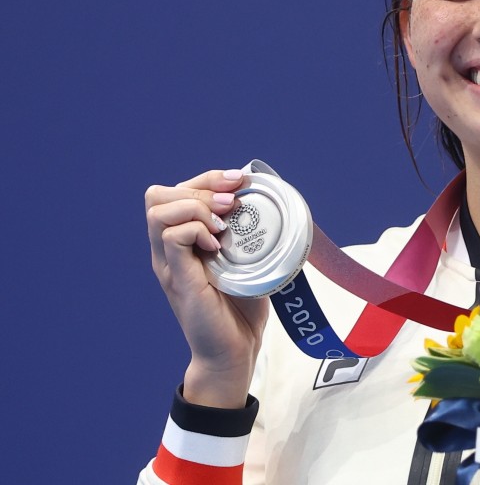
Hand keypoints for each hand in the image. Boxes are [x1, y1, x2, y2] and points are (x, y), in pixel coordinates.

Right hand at [145, 169, 268, 407]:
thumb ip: (249, 234)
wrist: (234, 351)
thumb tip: (271, 203)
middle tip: (232, 203)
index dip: (208, 177)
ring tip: (223, 224)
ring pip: (159, 209)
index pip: (178, 190)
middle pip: (160, 194)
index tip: (240, 181)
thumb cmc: (242, 309)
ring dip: (196, 206)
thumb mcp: (249, 260)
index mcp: (183, 241)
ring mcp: (170, 263)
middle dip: (201, 186)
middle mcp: (168, 249)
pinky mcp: (177, 278)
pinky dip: (195, 230)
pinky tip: (217, 244)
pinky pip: (171, 236)